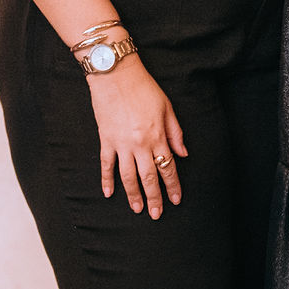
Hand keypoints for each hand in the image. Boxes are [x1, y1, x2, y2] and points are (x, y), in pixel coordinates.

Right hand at [86, 54, 186, 218]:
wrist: (116, 74)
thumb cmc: (144, 88)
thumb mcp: (167, 107)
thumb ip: (175, 133)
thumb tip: (183, 154)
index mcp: (157, 136)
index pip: (168, 167)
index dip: (173, 185)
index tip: (176, 199)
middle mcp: (140, 144)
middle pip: (149, 177)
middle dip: (154, 197)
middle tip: (156, 214)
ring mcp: (121, 144)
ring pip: (128, 177)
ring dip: (133, 195)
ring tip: (137, 209)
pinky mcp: (105, 140)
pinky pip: (106, 165)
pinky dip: (106, 180)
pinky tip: (109, 193)